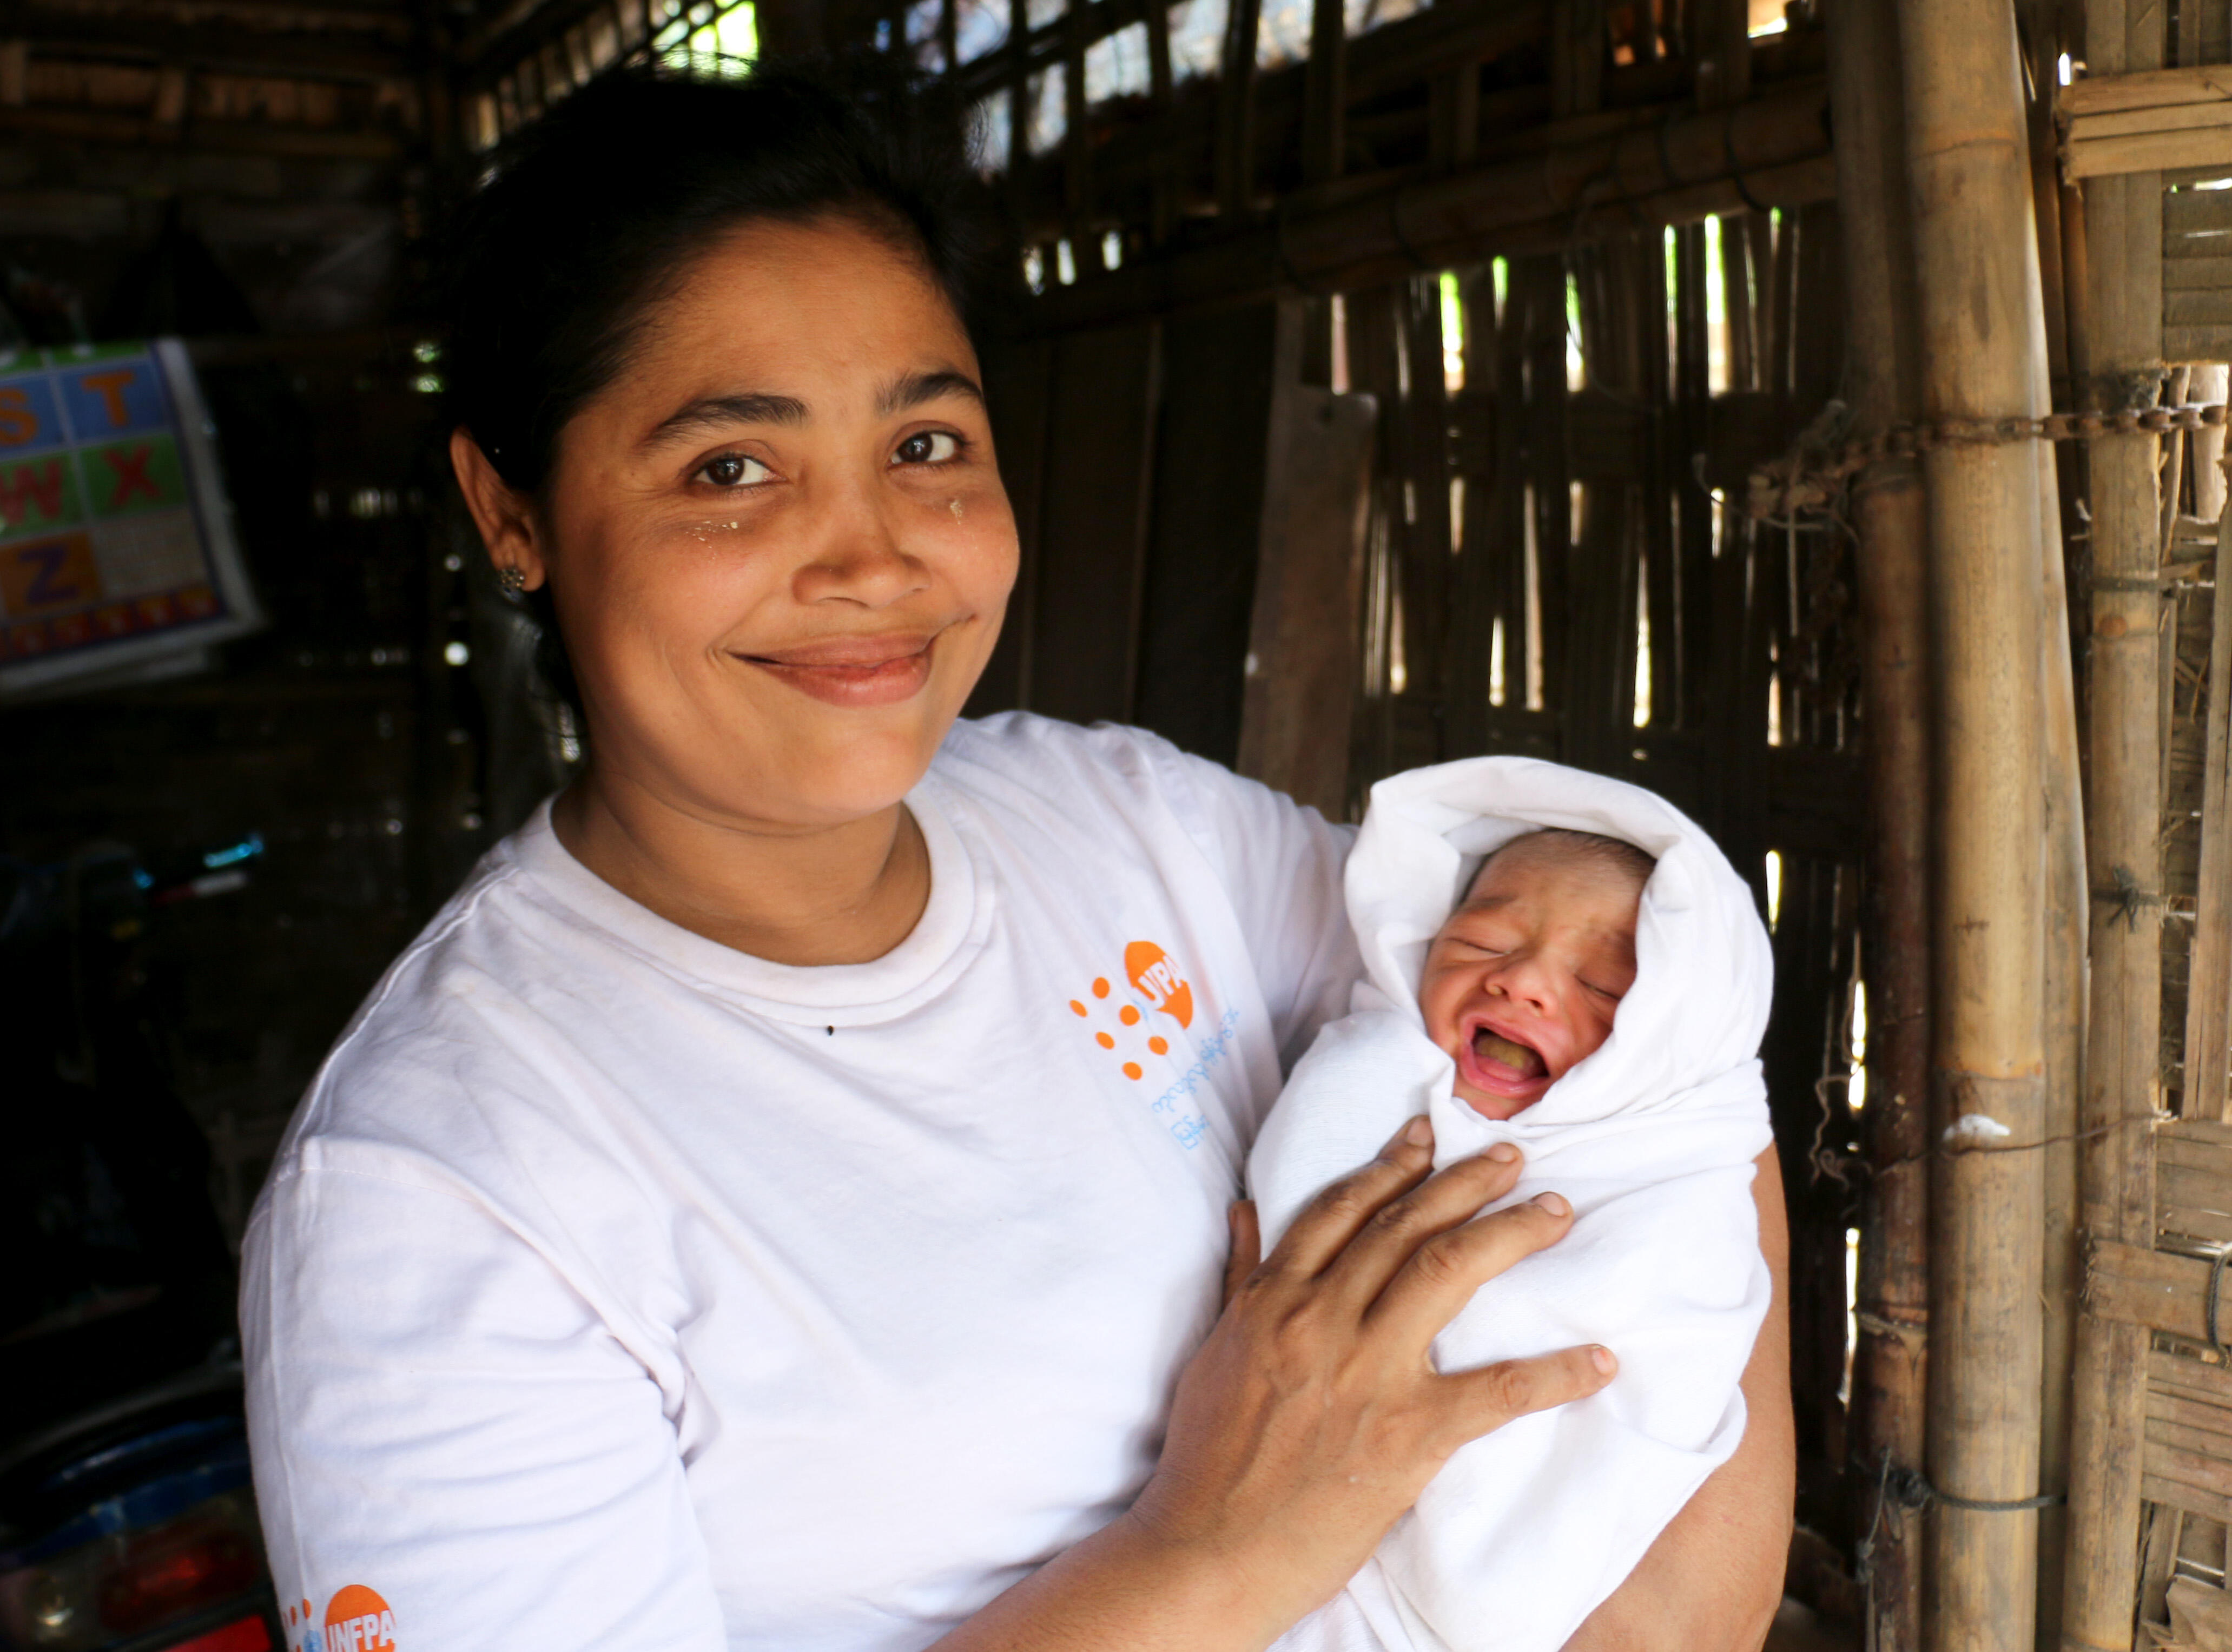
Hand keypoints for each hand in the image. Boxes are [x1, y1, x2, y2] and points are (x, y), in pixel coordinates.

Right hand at [1121, 1116, 1617, 1642]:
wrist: (1208, 1548)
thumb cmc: (1205, 1457)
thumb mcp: (1215, 1349)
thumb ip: (1242, 1278)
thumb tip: (1248, 1210)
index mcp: (1275, 1298)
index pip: (1343, 1209)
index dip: (1391, 1165)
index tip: (1428, 1136)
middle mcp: (1322, 1318)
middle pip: (1406, 1225)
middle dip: (1466, 1183)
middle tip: (1513, 1158)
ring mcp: (1368, 1372)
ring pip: (1447, 1271)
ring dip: (1509, 1234)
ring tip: (1554, 1212)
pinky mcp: (1407, 1434)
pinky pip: (1496, 1392)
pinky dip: (1554, 1374)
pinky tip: (1598, 1361)